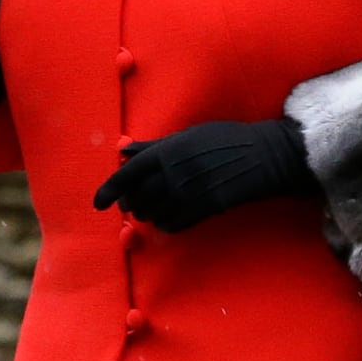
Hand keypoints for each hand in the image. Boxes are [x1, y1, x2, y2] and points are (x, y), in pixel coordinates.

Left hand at [92, 119, 315, 231]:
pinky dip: (166, 224)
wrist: (262, 156)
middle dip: (130, 202)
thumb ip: (155, 147)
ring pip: (153, 214)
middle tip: (132, 202)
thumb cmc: (225, 140)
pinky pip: (173, 225)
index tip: (99, 203)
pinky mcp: (204, 210)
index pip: (127, 175)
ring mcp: (188, 195)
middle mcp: (173, 174)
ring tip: (152, 209)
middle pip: (137, 198)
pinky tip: (170, 217)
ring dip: (148, 214)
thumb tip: (125, 151)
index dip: (109, 190)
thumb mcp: (187, 136)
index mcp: (166, 152)